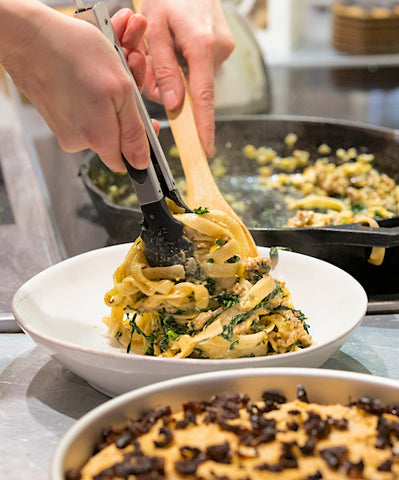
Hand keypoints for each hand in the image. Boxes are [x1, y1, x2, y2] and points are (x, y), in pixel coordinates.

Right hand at [0, 1, 154, 170]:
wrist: (28, 36)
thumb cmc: (74, 54)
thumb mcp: (121, 90)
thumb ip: (134, 131)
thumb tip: (140, 163)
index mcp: (98, 139)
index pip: (126, 160)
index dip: (141, 142)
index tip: (149, 120)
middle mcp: (79, 140)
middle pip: (116, 132)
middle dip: (130, 100)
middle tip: (133, 66)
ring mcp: (65, 128)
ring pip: (102, 115)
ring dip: (115, 88)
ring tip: (116, 56)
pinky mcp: (56, 114)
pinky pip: (85, 106)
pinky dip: (96, 87)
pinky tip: (97, 63)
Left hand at [140, 0, 234, 156]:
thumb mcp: (155, 26)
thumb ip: (163, 68)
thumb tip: (172, 104)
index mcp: (203, 46)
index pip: (204, 98)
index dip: (204, 128)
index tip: (204, 150)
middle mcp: (219, 51)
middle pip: (194, 91)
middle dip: (170, 89)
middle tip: (146, 61)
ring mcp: (224, 50)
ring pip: (194, 81)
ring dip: (173, 74)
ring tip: (159, 46)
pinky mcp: (222, 48)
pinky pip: (199, 69)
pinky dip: (182, 65)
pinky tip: (174, 45)